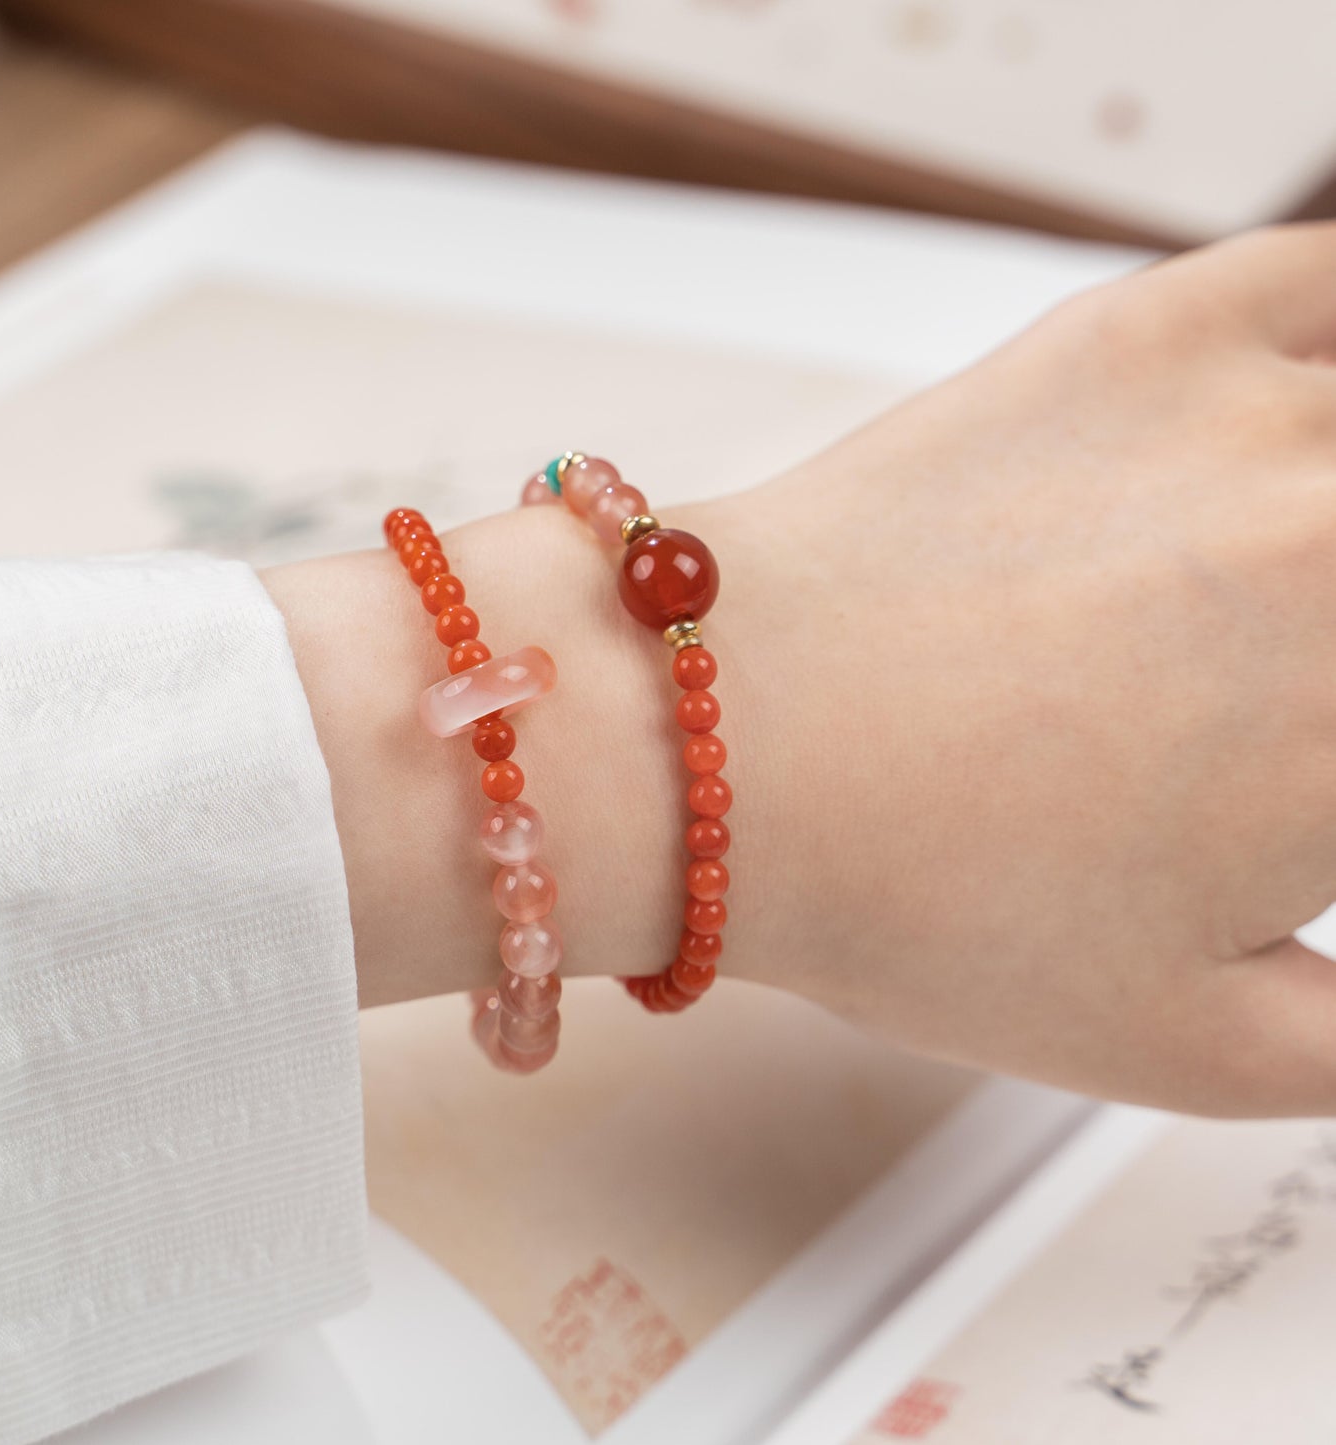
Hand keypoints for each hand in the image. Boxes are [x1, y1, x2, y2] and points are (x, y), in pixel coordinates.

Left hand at [265, 224, 1335, 1119]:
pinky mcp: (1155, 330)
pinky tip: (1296, 416)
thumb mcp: (1187, 1047)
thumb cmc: (918, 896)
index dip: (1326, 764)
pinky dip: (1330, 339)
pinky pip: (1325, 286)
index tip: (1296, 776)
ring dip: (1317, 513)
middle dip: (1316, 668)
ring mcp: (1269, 423)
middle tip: (1263, 689)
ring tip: (1261, 579)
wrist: (720, 741)